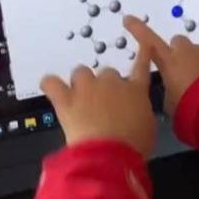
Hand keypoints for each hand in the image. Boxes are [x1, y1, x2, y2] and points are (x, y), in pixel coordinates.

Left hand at [40, 48, 155, 155]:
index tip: (143, 43)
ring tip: (79, 97)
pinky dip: (50, 84)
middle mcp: (112, 83)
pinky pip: (52, 83)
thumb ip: (141, 112)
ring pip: (81, 72)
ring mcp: (87, 88)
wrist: (111, 154)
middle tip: (103, 104)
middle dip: (105, 85)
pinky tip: (51, 88)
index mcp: (135, 90)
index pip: (141, 65)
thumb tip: (134, 111)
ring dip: (81, 82)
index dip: (142, 53)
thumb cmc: (134, 146)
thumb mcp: (147, 128)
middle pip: (107, 72)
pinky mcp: (66, 99)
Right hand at [124, 15, 198, 116]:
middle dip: (178, 54)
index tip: (129, 18)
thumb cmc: (192, 108)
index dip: (138, 30)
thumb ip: (169, 94)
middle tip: (183, 73)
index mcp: (169, 62)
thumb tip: (173, 92)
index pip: (148, 41)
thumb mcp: (172, 107)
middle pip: (178, 43)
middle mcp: (188, 52)